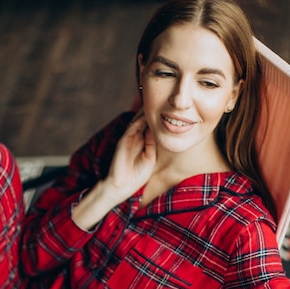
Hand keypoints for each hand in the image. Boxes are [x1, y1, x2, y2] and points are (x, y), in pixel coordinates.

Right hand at [72, 112, 155, 229]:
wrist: (122, 186)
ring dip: (144, 113)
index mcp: (142, 144)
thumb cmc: (136, 176)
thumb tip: (156, 131)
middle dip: (151, 113)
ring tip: (153, 103)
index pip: (150, 128)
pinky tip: (145, 115)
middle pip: (144, 122)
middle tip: (160, 102)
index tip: (167, 111)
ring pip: (137, 122)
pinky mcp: (123, 141)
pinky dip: (138, 121)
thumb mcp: (149, 159)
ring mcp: (129, 140)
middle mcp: (135, 139)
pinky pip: (131, 128)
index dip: (157, 120)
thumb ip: (152, 145)